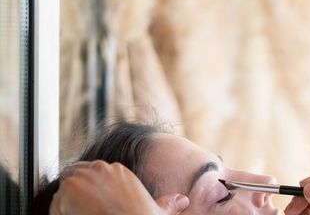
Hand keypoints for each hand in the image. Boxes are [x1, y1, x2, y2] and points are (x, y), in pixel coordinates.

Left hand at [49, 160, 189, 214]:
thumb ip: (168, 203)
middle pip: (77, 174)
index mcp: (118, 170)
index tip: (93, 201)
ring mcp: (79, 181)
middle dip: (76, 191)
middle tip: (82, 209)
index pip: (94, 169)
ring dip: (67, 203)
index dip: (92, 187)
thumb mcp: (158, 211)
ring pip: (64, 189)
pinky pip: (55, 204)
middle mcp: (97, 170)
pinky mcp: (64, 195)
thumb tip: (183, 201)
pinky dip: (60, 213)